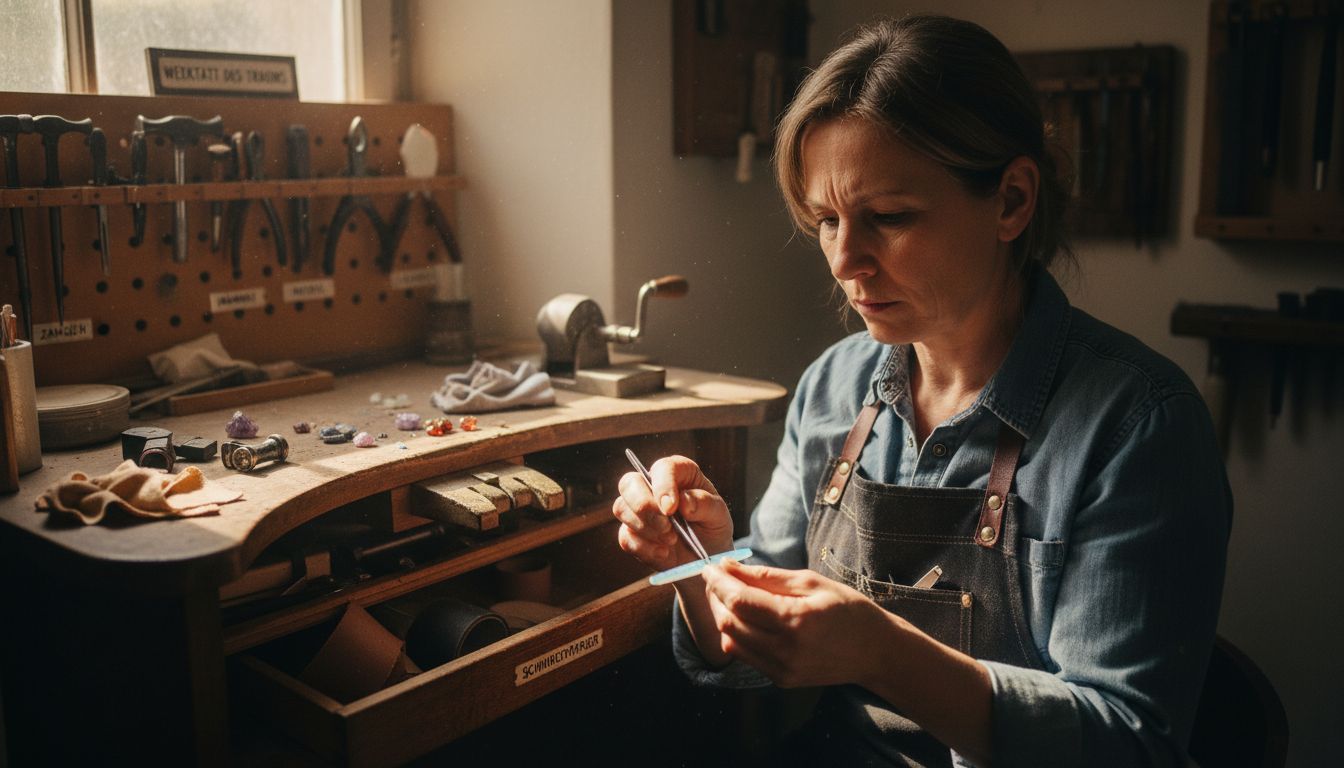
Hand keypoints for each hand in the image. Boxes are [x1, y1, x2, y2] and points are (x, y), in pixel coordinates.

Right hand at [612, 454, 733, 572]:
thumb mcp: (719, 515)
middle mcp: (652, 486)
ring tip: (671, 541)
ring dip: (645, 528)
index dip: (663, 485)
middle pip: (629, 482)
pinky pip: (625, 537)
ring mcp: (638, 510)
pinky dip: (643, 548)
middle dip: (644, 505)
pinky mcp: (631, 533)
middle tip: (666, 526)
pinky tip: (663, 553)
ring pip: (622, 508)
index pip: (662, 468)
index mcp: (677, 473)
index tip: (671, 508)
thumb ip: (705, 504)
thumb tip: (683, 502)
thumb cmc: (712, 527)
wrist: (705, 558)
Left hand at [701, 559, 894, 688]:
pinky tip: (746, 619)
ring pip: (731, 642)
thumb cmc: (848, 610)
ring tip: (730, 596)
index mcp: (796, 620)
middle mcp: (786, 650)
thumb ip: (767, 577)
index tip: (710, 567)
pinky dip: (736, 635)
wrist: (876, 653)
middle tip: (718, 579)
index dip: (719, 582)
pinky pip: (745, 656)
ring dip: (723, 617)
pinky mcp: (781, 680)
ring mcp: (782, 669)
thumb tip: (729, 567)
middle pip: (729, 623)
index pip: (740, 601)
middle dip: (716, 598)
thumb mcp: (811, 582)